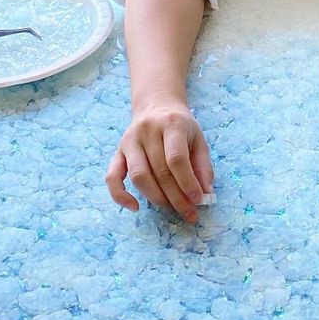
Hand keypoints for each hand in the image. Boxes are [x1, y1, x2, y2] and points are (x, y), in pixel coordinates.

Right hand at [105, 102, 213, 222]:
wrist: (156, 106)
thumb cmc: (180, 127)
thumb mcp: (198, 139)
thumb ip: (203, 166)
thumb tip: (206, 193)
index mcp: (172, 124)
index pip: (176, 158)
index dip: (187, 182)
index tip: (198, 200)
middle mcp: (148, 131)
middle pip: (159, 171)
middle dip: (176, 197)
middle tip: (189, 213)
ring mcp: (129, 141)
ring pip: (139, 176)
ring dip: (156, 198)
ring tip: (172, 208)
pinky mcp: (117, 151)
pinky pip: (112, 177)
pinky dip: (120, 196)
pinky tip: (135, 208)